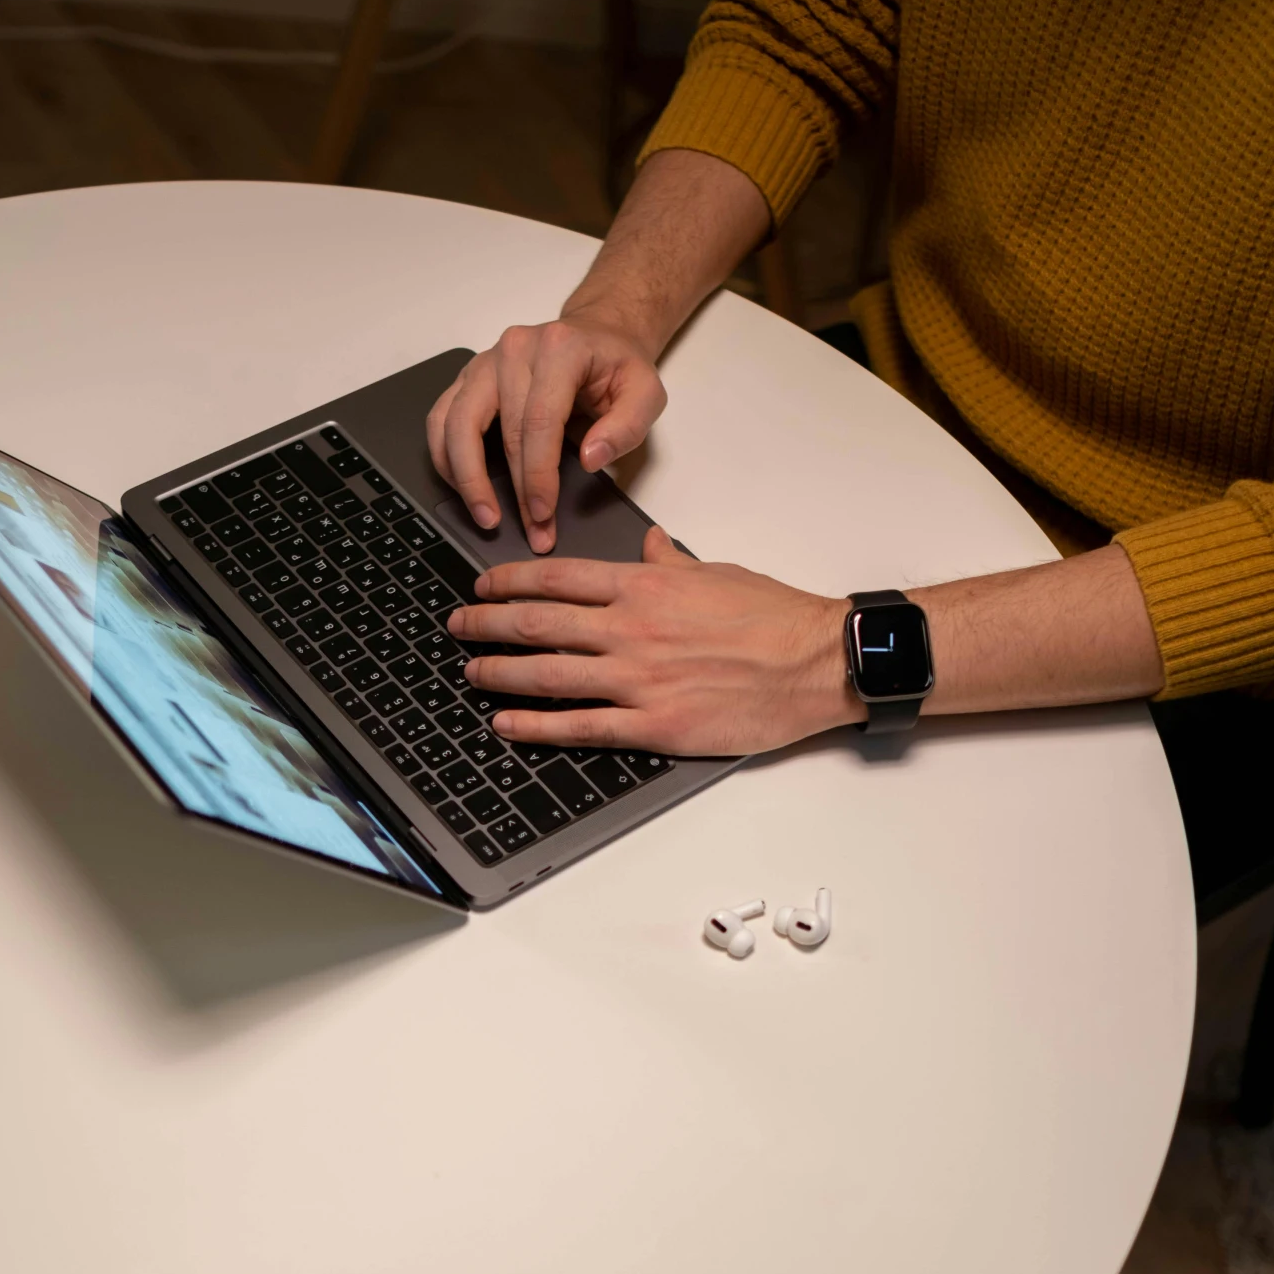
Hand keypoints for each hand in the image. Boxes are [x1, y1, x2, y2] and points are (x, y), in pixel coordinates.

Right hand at [426, 311, 666, 553]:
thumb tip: (590, 458)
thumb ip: (626, 427)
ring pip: (457, 424)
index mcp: (560, 348)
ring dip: (466, 478)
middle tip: (530, 531)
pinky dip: (446, 457)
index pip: (540, 421)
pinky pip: (441, 419)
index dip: (538, 474)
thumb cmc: (617, 368)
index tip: (544, 513)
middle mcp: (515, 349)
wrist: (596, 337)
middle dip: (514, 490)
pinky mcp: (468, 378)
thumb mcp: (646, 393)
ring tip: (485, 516)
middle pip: (502, 430)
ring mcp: (485, 362)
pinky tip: (462, 486)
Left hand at [449, 526, 856, 756]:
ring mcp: (637, 679)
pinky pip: (580, 726)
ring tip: (471, 674)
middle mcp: (630, 629)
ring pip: (547, 673)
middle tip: (458, 627)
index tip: (483, 585)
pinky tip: (508, 725)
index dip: (509, 581)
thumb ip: (671, 563)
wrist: (815, 661)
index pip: (557, 577)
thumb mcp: (715, 572)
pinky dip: (536, 726)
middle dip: (486, 624)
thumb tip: (651, 547)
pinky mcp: (652, 725)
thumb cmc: (774, 618)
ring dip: (499, 673)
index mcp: (644, 586)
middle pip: (537, 623)